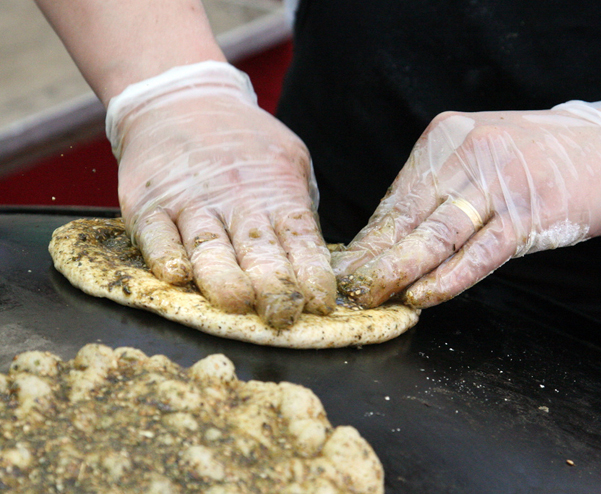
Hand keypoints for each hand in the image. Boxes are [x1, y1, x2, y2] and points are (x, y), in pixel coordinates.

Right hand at [108, 61, 334, 327]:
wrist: (181, 99)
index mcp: (277, 194)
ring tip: (235, 301)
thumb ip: (300, 207)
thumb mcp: (289, 161)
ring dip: (221, 275)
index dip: (311, 271)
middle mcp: (236, 200)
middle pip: (258, 249)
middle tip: (283, 315)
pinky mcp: (149, 204)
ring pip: (208, 245)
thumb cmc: (245, 142)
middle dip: (272, 285)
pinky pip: (156, 233)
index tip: (321, 303)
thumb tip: (317, 262)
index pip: (301, 238)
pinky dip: (163, 253)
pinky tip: (174, 273)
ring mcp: (190, 202)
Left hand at [332, 98, 600, 308]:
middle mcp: (468, 155)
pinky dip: (450, 278)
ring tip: (373, 297)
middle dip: (375, 258)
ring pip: (438, 236)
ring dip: (401, 271)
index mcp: (446, 137)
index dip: (370, 237)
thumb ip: (438, 187)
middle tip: (348, 288)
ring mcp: (499, 183)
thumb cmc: (536, 156)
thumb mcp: (478, 153)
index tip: (347, 265)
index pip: (398, 196)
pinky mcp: (528, 213)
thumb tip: (391, 236)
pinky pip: (480, 253)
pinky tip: (424, 297)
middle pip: (410, 216)